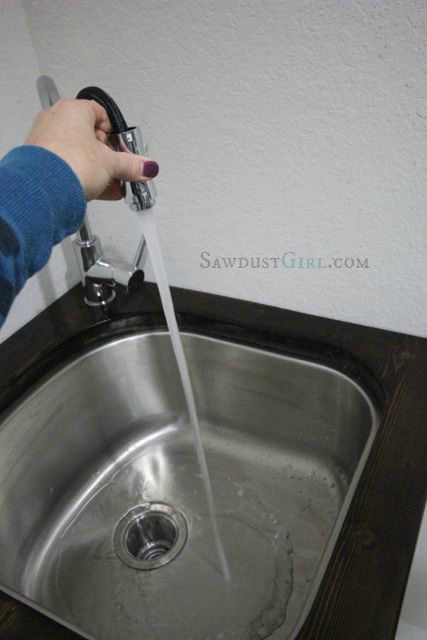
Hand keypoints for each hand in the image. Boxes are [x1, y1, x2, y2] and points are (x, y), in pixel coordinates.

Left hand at [25, 98, 158, 200]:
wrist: (44, 189)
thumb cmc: (71, 162)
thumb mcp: (111, 163)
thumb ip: (131, 165)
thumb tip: (146, 166)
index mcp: (73, 110)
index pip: (100, 114)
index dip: (115, 134)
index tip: (123, 149)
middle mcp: (56, 121)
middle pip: (89, 137)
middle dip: (107, 156)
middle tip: (118, 169)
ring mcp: (46, 142)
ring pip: (78, 154)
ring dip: (97, 170)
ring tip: (112, 185)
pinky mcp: (41, 164)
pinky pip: (68, 167)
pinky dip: (83, 177)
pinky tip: (100, 191)